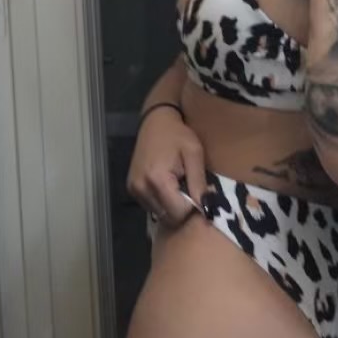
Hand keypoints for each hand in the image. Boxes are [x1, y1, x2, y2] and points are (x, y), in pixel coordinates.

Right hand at [127, 108, 206, 226]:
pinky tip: (168, 186)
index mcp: (157, 179)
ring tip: (179, 186)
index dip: (193, 208)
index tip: (201, 194)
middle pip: (169, 217)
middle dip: (183, 209)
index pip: (179, 212)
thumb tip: (206, 208)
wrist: (155, 121)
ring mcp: (134, 189)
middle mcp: (141, 187)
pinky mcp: (132, 189)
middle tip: (191, 190)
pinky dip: (163, 202)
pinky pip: (152, 206)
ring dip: (172, 206)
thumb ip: (199, 182)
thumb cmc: (178, 134)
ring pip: (160, 214)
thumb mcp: (194, 154)